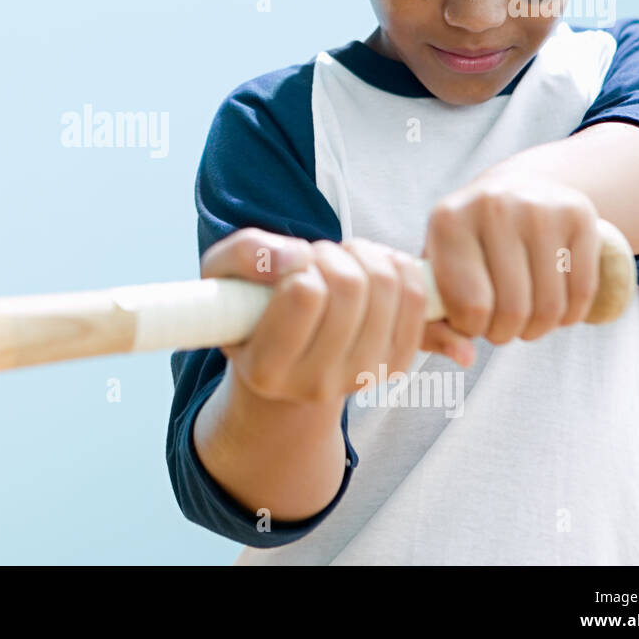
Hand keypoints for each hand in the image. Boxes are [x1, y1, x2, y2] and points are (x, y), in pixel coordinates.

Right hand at [201, 228, 472, 406]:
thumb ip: (247, 256)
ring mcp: (360, 378)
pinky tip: (369, 270)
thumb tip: (296, 258)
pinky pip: (417, 299)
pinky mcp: (394, 366)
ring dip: (364, 256)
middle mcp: (315, 384)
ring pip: (388, 287)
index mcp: (266, 369)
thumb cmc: (248, 311)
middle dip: (334, 254)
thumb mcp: (222, 277)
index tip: (290, 265)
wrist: (283, 363)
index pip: (306, 294)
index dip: (302, 262)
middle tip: (316, 258)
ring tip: (340, 262)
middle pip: (351, 286)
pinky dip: (397, 267)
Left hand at [423, 177, 601, 344]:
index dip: (472, 329)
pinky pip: (582, 292)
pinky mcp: (578, 214)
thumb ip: (433, 326)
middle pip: (513, 310)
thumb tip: (465, 358)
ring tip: (523, 319)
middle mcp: (493, 207)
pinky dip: (569, 316)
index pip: (470, 306)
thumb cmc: (468, 248)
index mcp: (448, 221)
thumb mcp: (438, 275)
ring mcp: (539, 208)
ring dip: (537, 329)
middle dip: (505, 333)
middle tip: (500, 325)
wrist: (513, 190)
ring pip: (550, 307)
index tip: (471, 321)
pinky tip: (552, 308)